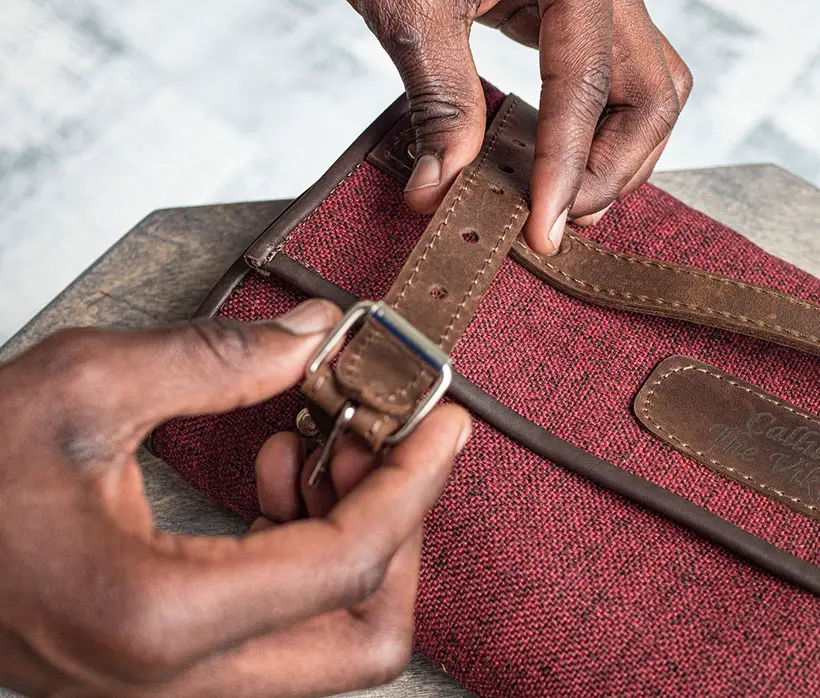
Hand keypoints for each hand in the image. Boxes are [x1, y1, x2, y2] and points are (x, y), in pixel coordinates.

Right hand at [0, 300, 470, 696]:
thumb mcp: (83, 386)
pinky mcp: (172, 661)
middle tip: (389, 442)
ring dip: (354, 537)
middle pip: (363, 638)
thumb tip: (312, 338)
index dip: (413, 486)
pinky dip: (307, 549)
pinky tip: (279, 475)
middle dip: (398, 532)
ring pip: (331, 640)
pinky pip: (285, 626)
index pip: (346, 564)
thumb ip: (217, 359)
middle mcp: (175, 677)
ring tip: (322, 444)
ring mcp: (175, 683)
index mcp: (159, 616)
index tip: (442, 427)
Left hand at [351, 0, 691, 253]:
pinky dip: (597, 131)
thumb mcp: (411, 10)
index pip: (587, 86)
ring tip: (572, 205)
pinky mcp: (577, 17)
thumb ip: (438, 99)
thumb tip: (441, 188)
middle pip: (651, 91)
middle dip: (612, 169)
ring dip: (618, 157)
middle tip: (562, 222)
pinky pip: (615, 82)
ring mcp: (599, 2)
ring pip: (647, 89)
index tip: (544, 229)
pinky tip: (564, 164)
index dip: (567, 167)